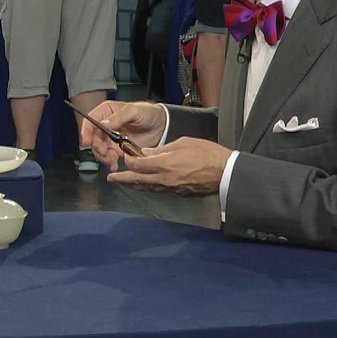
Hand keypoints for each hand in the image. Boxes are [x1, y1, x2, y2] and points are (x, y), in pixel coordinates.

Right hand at [79, 101, 165, 166]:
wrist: (161, 126)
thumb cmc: (148, 113)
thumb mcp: (134, 111)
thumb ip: (119, 117)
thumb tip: (105, 123)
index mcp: (106, 111)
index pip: (90, 120)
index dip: (87, 131)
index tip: (88, 142)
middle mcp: (106, 124)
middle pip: (93, 137)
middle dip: (97, 147)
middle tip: (105, 152)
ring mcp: (111, 137)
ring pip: (99, 149)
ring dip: (103, 156)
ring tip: (112, 160)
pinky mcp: (117, 148)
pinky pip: (108, 156)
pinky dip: (110, 161)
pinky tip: (114, 163)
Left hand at [106, 137, 229, 195]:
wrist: (226, 173)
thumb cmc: (208, 154)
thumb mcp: (183, 143)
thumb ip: (162, 149)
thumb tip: (146, 152)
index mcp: (165, 164)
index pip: (138, 164)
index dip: (129, 160)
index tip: (126, 155)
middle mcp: (164, 179)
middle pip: (137, 180)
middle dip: (122, 179)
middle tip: (110, 178)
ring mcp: (171, 188)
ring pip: (146, 187)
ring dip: (133, 184)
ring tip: (122, 183)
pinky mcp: (178, 193)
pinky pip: (158, 190)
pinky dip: (148, 187)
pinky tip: (144, 184)